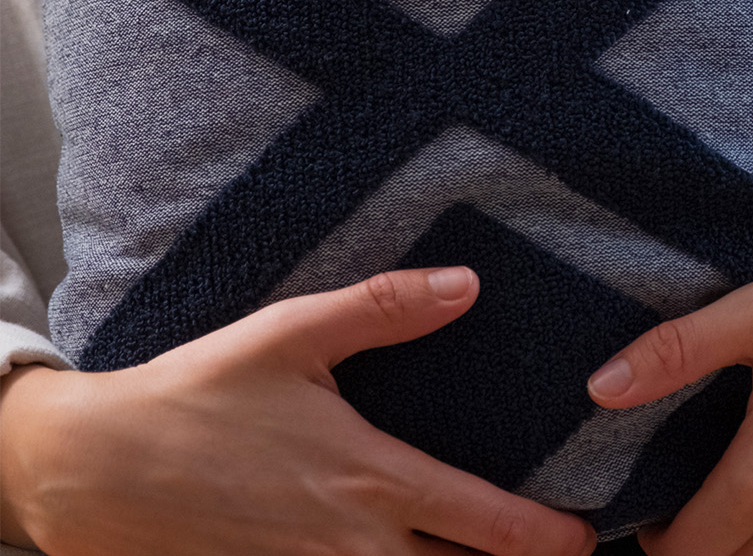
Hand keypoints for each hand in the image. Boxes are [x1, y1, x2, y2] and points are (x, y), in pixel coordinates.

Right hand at [0, 267, 595, 555]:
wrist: (103, 470)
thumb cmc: (202, 394)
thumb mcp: (293, 333)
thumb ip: (384, 308)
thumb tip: (467, 285)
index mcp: (367, 482)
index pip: (481, 522)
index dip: (543, 536)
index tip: (587, 538)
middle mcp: (351, 547)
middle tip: (564, 554)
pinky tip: (413, 555)